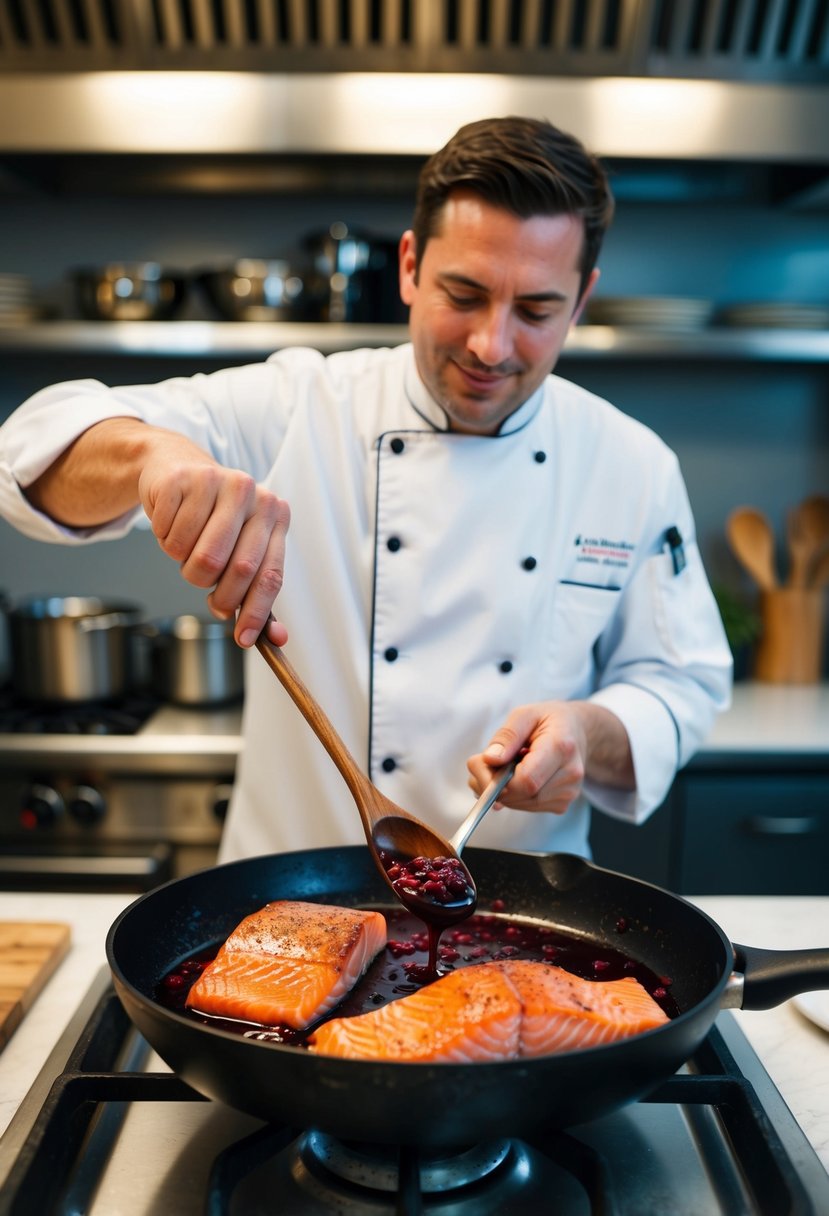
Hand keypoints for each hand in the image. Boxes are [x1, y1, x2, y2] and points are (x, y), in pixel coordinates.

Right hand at [138, 430, 290, 647]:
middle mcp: (250, 492)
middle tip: (209, 594)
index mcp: (274, 512)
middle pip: (233, 569)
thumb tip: (275, 639)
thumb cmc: (214, 516)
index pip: (270, 573)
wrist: (177, 466)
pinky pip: (168, 537)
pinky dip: (166, 542)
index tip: (243, 639)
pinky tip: (173, 524)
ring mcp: (215, 481)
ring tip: (190, 547)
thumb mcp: (243, 547)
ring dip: (186, 566)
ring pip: (196, 557)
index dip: (256, 612)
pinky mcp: (180, 480)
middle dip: (217, 595)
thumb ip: (257, 590)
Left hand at [466, 700, 633, 815]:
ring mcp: (568, 792)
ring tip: (504, 766)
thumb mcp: (524, 715)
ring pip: (522, 803)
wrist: (576, 731)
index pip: (527, 779)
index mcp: (561, 746)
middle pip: (522, 795)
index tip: (483, 763)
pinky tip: (517, 776)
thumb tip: (490, 759)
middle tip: (486, 763)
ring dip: (503, 790)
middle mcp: (570, 774)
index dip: (498, 779)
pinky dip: (514, 795)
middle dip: (495, 783)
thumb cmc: (548, 720)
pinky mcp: (562, 804)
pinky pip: (527, 806)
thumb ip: (506, 736)